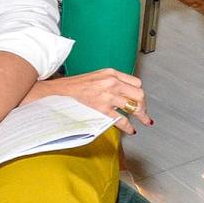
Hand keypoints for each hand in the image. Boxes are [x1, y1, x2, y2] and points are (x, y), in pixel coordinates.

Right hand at [28, 69, 150, 133]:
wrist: (58, 91)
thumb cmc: (75, 85)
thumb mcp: (97, 76)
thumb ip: (111, 81)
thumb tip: (124, 92)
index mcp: (111, 73)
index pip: (136, 82)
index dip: (139, 93)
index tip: (140, 100)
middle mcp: (112, 82)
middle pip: (139, 93)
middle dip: (143, 105)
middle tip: (144, 113)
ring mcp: (107, 96)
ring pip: (134, 106)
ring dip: (142, 116)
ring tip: (144, 121)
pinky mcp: (101, 108)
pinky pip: (121, 119)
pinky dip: (129, 126)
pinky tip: (131, 130)